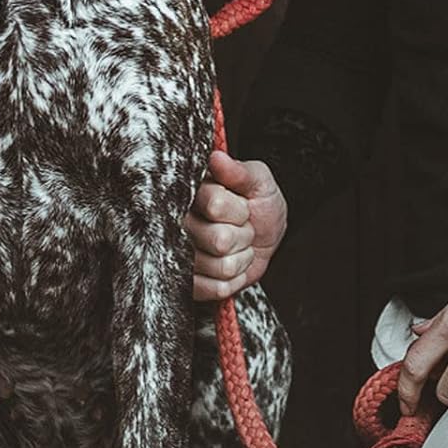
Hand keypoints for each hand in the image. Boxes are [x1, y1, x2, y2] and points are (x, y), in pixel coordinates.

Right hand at [184, 149, 287, 302]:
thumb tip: (217, 158)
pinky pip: (216, 289)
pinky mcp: (189, 284)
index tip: (243, 205)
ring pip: (220, 266)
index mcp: (194, 195)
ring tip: (238, 244)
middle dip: (243, 235)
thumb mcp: (259, 180)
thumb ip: (240, 171)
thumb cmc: (259, 203)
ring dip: (241, 258)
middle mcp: (181, 225)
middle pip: (219, 240)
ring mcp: (182, 256)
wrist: (266, 234)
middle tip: (242, 226)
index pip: (214, 205)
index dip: (239, 210)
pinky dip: (235, 278)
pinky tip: (232, 264)